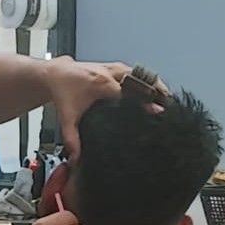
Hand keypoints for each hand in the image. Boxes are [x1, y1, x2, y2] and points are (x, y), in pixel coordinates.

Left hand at [46, 58, 168, 160]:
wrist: (55, 74)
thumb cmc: (63, 92)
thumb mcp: (67, 118)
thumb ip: (72, 138)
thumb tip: (76, 157)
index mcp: (101, 85)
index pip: (129, 94)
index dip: (145, 103)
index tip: (159, 111)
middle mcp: (109, 73)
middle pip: (140, 79)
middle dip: (156, 90)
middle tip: (169, 102)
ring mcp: (111, 67)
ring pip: (139, 72)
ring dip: (152, 82)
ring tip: (166, 95)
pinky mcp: (112, 66)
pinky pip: (133, 70)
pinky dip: (144, 77)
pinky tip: (153, 86)